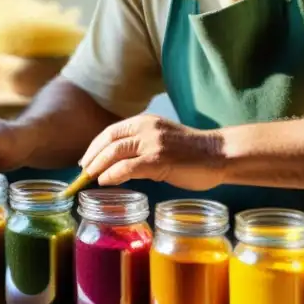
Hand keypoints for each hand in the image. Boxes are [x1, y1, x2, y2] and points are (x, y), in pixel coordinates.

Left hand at [79, 114, 225, 190]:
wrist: (220, 154)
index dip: (95, 146)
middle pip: (108, 140)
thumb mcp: (162, 140)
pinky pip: (127, 167)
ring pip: (114, 152)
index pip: (111, 131)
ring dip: (98, 166)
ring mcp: (152, 143)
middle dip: (92, 157)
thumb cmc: (193, 152)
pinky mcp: (158, 160)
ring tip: (90, 178)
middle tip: (83, 172)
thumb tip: (119, 165)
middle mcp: (146, 128)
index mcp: (145, 121)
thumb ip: (142, 146)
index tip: (87, 160)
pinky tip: (105, 182)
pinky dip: (112, 175)